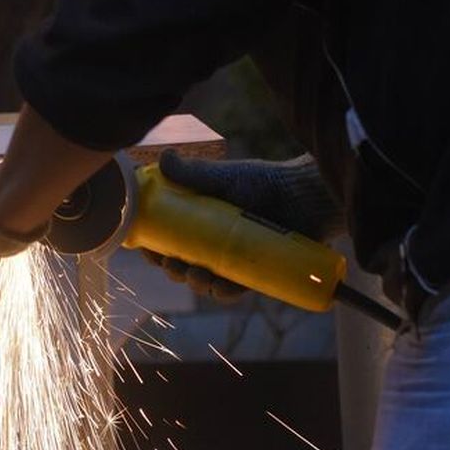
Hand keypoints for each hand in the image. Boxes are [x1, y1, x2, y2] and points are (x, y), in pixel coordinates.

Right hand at [141, 149, 343, 300]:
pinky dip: (223, 292)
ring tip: (195, 275)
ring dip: (194, 283)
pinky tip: (217, 286)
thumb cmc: (264, 182)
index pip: (169, 238)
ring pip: (206, 281)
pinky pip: (235, 290)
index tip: (146, 249)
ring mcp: (235, 259)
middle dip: (172, 270)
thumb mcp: (223, 177)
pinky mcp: (255, 273)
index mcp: (201, 221)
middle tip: (170, 264)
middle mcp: (215, 242)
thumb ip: (193, 172)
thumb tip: (163, 158)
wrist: (304, 195)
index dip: (154, 248)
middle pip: (184, 264)